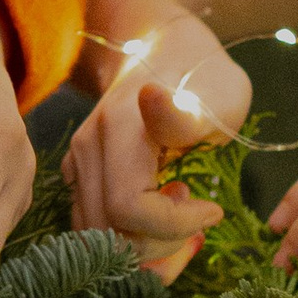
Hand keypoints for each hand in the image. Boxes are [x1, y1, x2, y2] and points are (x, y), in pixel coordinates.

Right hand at [64, 2, 251, 282]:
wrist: (166, 52)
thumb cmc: (206, 79)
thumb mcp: (218, 94)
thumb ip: (184, 113)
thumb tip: (151, 98)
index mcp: (120, 128)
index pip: (129, 208)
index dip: (174, 225)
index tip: (214, 209)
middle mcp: (88, 147)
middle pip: (110, 231)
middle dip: (160, 243)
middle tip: (197, 217)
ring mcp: (78, 161)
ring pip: (97, 235)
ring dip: (144, 245)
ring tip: (180, 220)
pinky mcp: (79, 173)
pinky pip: (94, 224)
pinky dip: (128, 237)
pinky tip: (160, 219)